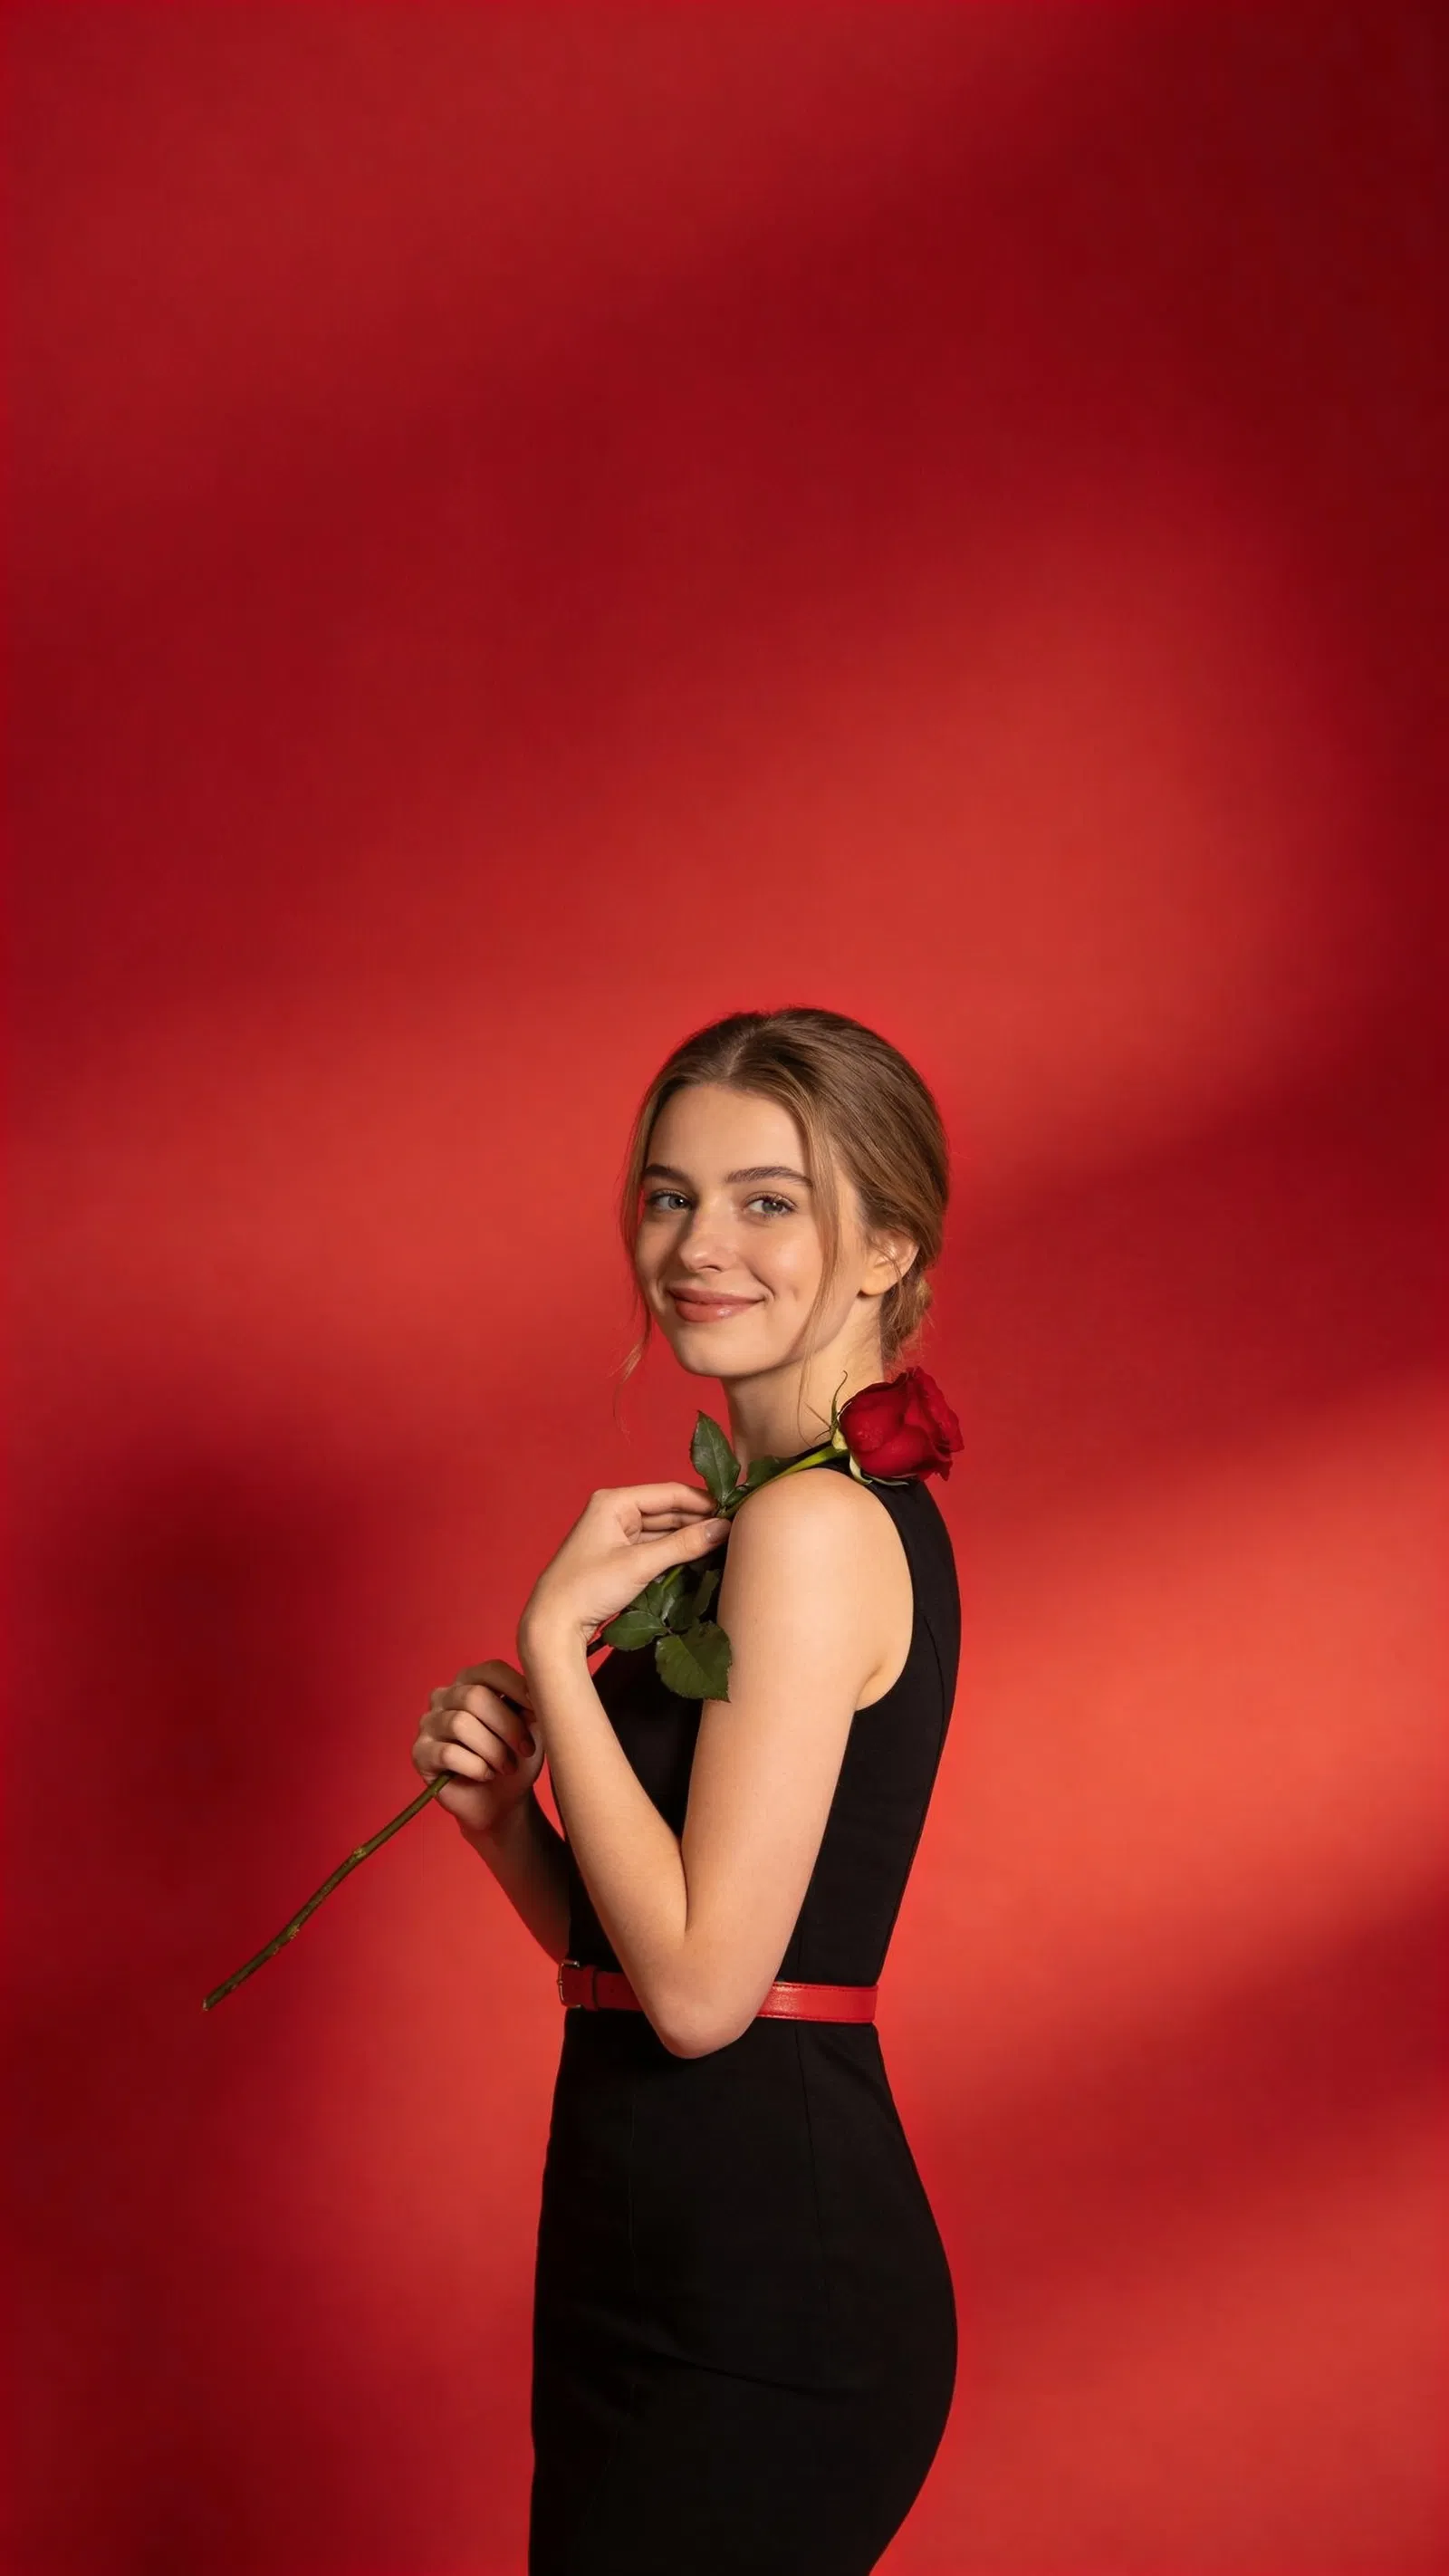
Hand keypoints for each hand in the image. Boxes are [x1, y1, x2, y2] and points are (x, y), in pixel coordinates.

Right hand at [411, 1659, 543, 1840]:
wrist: (502, 1802)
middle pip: (475, 1697)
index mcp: (471, 1681)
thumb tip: (535, 1689)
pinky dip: (476, 1767)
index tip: (539, 1711)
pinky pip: (448, 1753)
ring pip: (460, 1724)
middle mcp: (444, 1696)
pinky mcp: (420, 1753)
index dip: (518, 1689)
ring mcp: (428, 1724)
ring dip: (493, 1749)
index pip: (491, 1670)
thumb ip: (529, 1704)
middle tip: (527, 1749)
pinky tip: (486, 1774)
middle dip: (508, 1725)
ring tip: (507, 1767)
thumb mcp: (531, 1728)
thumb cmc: (516, 1758)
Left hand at [519, 1482, 730, 1654]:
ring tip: (723, 1545)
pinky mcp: (619, 1556)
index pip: (669, 1493)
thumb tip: (724, 1528)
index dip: (703, 1502)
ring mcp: (616, 1534)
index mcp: (614, 1501)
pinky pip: (653, 1547)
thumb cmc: (589, 1587)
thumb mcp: (640, 1564)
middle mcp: (615, 1511)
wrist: (553, 1624)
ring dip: (688, 1539)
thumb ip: (683, 1545)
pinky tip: (698, 1558)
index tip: (735, 1512)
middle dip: (698, 1521)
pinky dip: (674, 1553)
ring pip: (662, 1530)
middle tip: (734, 1531)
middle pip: (667, 1510)